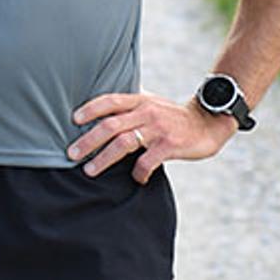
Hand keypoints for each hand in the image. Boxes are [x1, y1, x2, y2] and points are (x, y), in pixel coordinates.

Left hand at [67, 92, 236, 183]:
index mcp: (139, 100)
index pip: (110, 101)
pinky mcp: (170, 145)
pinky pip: (147, 161)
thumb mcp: (151, 103)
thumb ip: (130, 106)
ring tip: (90, 170)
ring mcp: (158, 128)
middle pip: (110, 125)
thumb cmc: (173, 116)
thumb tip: (102, 109)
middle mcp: (146, 112)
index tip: (73, 120)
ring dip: (104, 158)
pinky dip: (138, 172)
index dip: (90, 109)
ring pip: (123, 143)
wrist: (208, 123)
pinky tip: (136, 179)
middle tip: (72, 154)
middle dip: (88, 141)